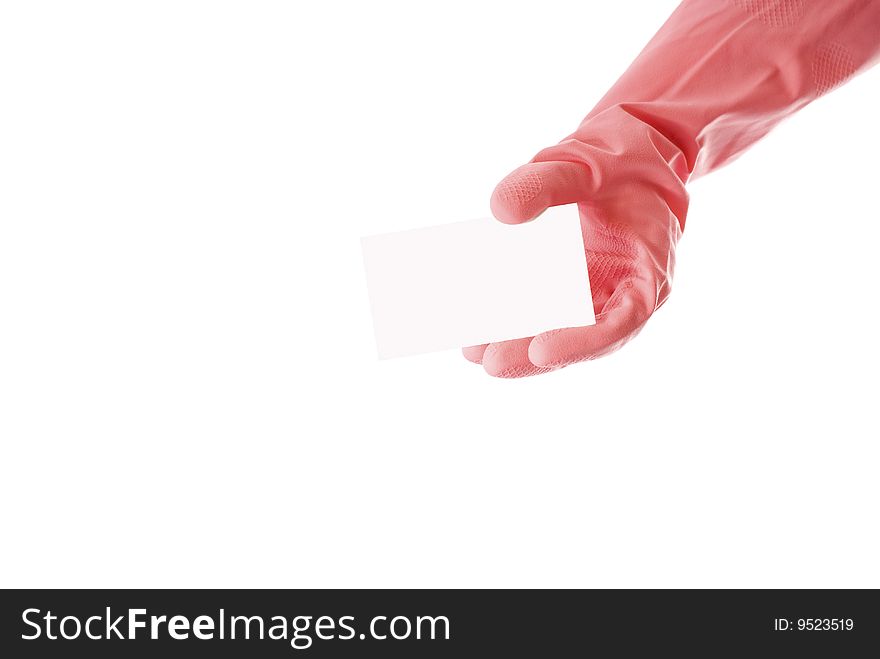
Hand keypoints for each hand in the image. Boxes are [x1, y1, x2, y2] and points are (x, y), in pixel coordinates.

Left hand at [463, 107, 688, 377]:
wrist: (629, 151)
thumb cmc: (618, 159)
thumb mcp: (586, 163)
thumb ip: (546, 183)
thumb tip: (501, 212)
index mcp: (649, 269)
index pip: (623, 320)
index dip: (584, 343)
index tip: (541, 351)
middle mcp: (625, 291)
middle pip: (584, 337)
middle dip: (536, 354)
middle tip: (491, 362)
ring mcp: (598, 293)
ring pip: (561, 329)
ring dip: (519, 343)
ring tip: (474, 351)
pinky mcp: (573, 288)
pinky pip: (545, 309)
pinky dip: (514, 318)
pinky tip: (478, 324)